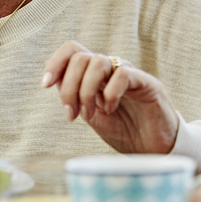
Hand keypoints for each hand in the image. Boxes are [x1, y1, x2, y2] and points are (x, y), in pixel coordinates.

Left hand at [42, 41, 179, 153]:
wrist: (154, 150)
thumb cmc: (126, 132)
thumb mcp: (92, 116)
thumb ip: (75, 98)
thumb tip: (54, 81)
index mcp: (96, 75)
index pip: (72, 51)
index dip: (55, 63)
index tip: (46, 85)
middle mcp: (112, 69)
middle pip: (80, 57)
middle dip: (69, 88)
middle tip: (73, 115)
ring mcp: (129, 73)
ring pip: (98, 62)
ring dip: (86, 91)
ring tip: (92, 113)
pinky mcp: (147, 83)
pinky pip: (121, 75)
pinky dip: (109, 94)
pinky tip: (111, 109)